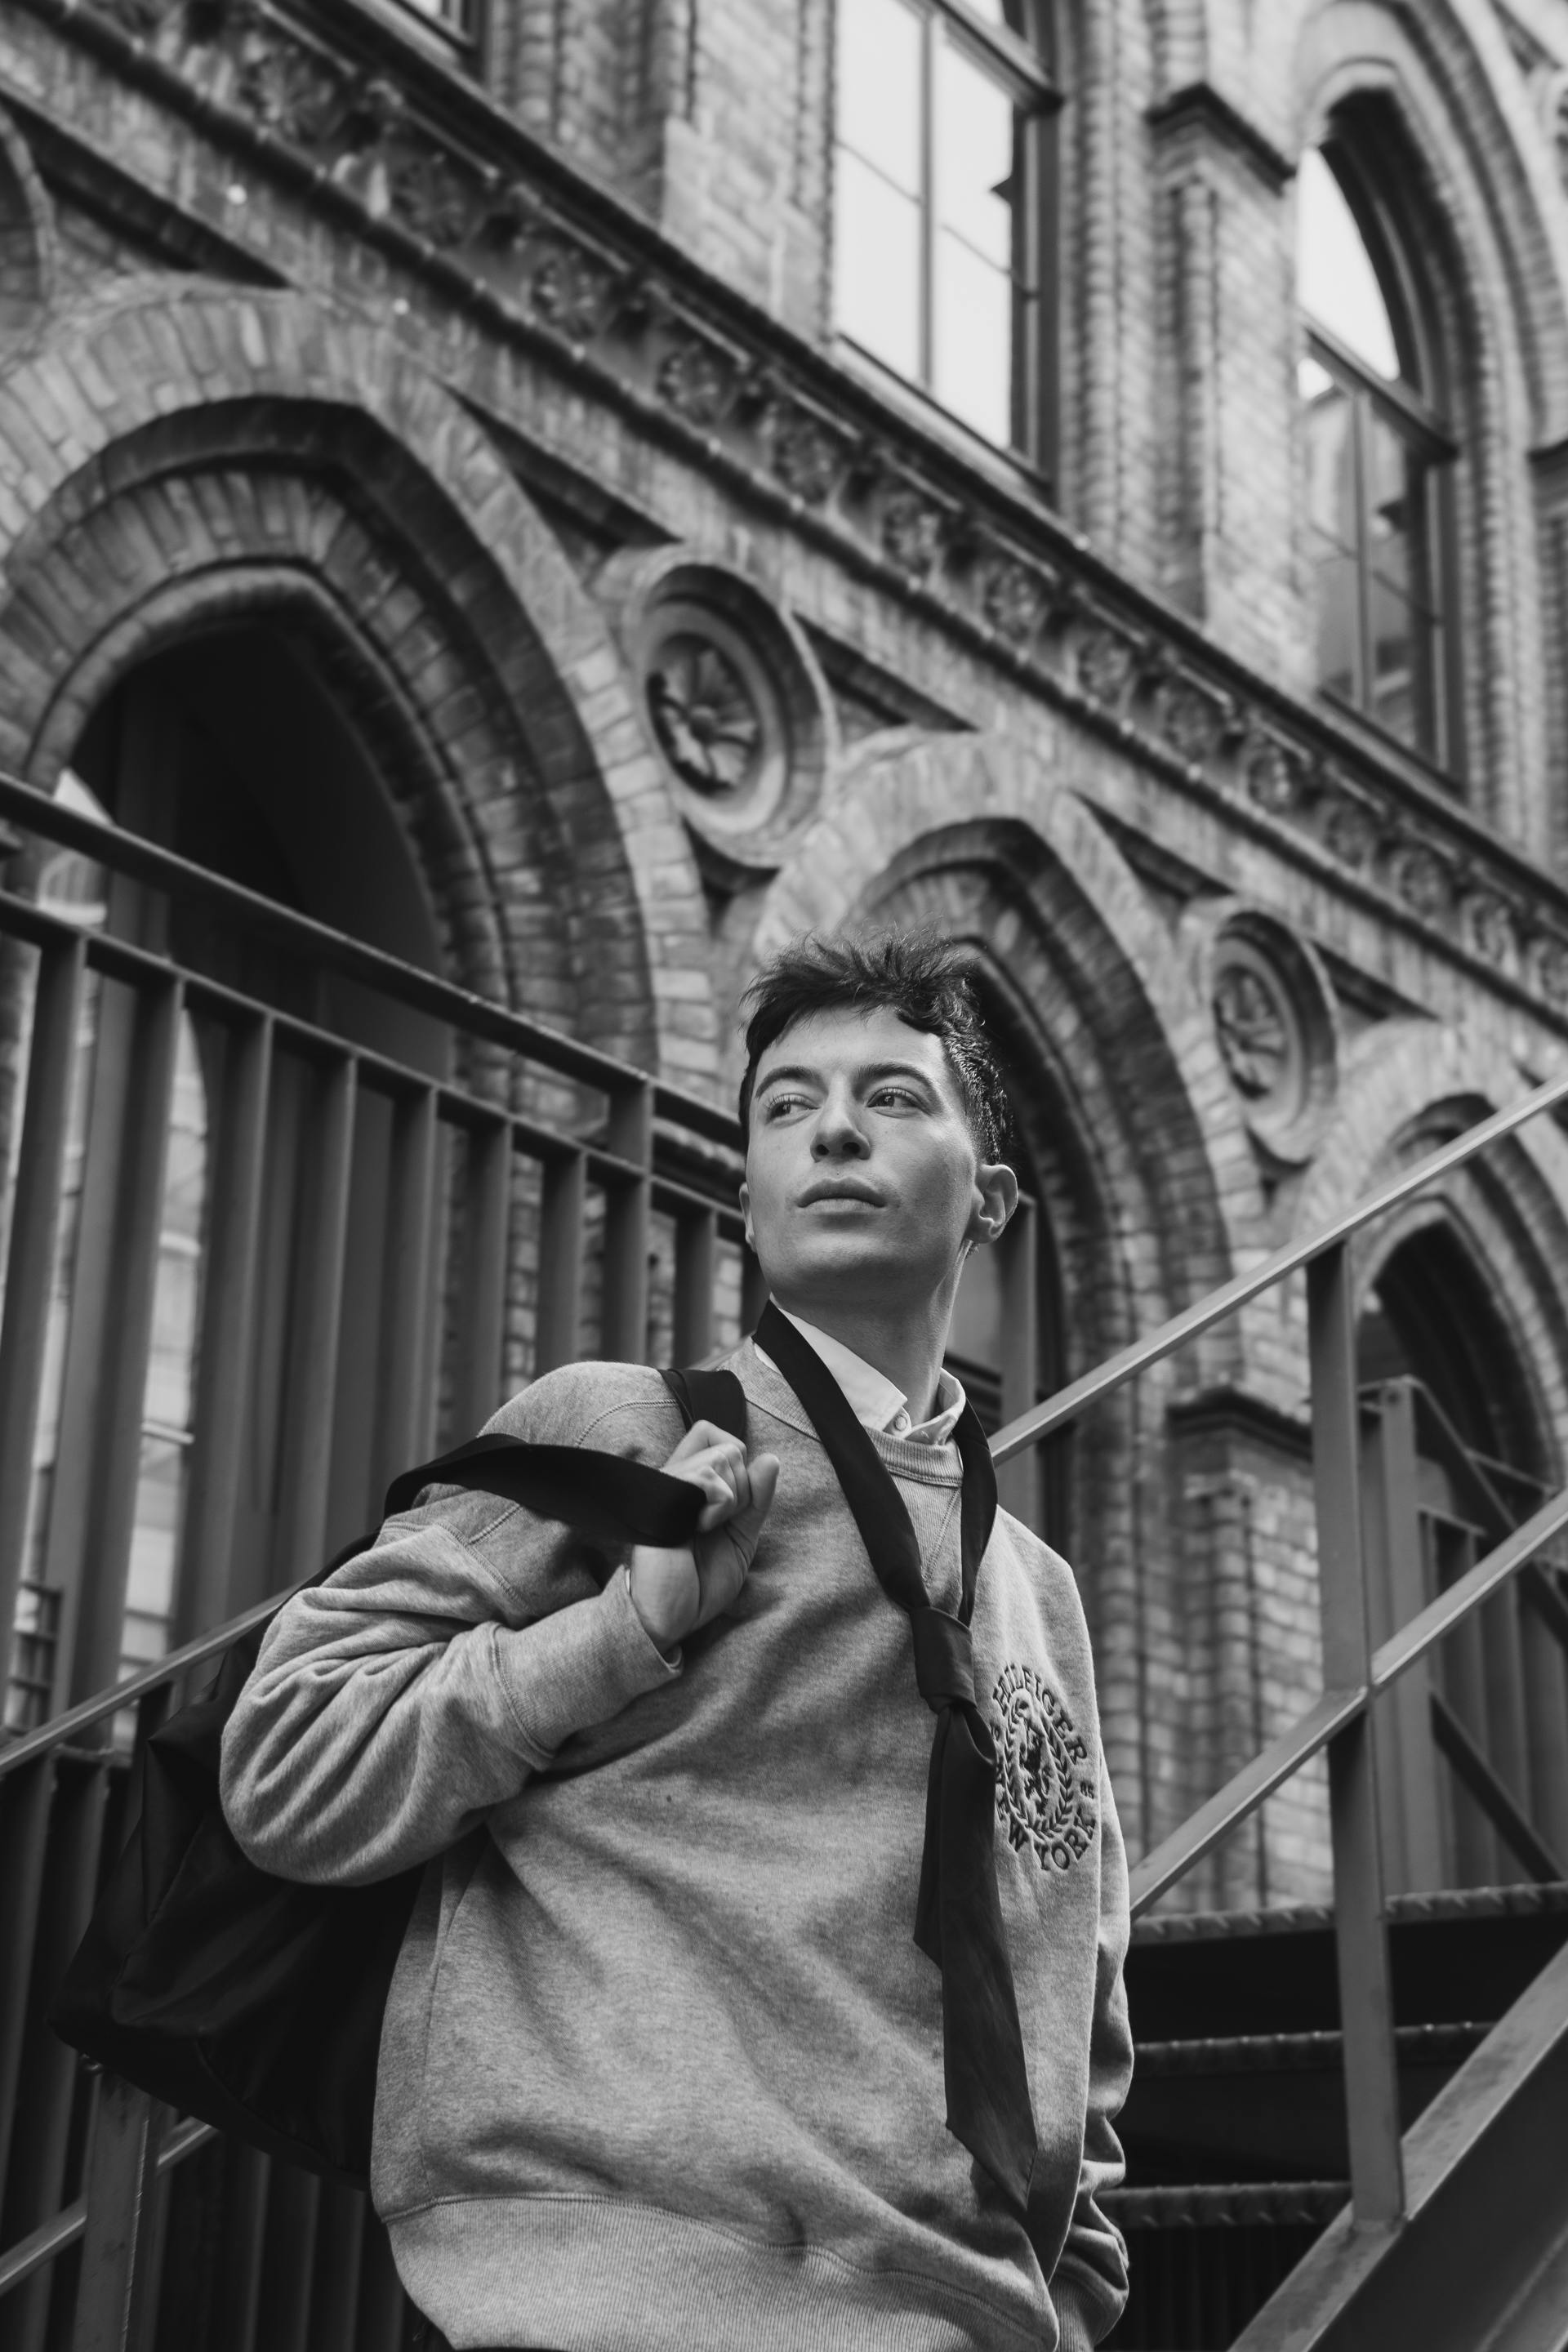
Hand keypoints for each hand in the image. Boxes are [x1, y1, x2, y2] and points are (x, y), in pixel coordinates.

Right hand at [627, 1419, 779, 1650]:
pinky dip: (718, 1509)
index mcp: (689, 1483)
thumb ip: (756, 1500)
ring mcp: (666, 1483)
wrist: (669, 1619)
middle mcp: (675, 1476)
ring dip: (730, 1502)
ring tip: (702, 1530)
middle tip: (715, 1528)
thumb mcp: (741, 1538)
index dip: (740, 1465)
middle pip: (730, 1447)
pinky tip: (695, 1532)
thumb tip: (771, 1459)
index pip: (716, 1435)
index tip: (732, 1509)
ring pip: (724, 1456)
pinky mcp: (661, 1495)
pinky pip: (711, 1477)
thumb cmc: (698, 1583)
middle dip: (742, 1492)